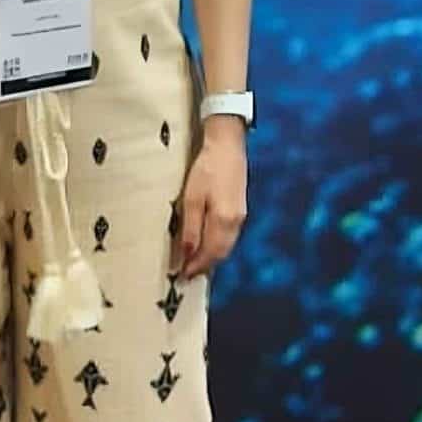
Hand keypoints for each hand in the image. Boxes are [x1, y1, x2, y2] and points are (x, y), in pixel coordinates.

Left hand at [172, 123, 247, 279]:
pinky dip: (218, 246)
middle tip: (186, 274)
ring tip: (194, 263)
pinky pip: (229, 237)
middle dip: (204, 266)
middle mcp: (236, 222)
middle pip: (220, 254)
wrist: (227, 146)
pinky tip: (207, 245)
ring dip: (211, 258)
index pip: (209, 254)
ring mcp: (241, 216)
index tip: (181, 276)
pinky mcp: (241, 210)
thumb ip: (190, 229)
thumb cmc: (206, 169)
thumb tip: (186, 256)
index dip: (195, 267)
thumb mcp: (191, 199)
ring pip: (226, 247)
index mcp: (223, 221)